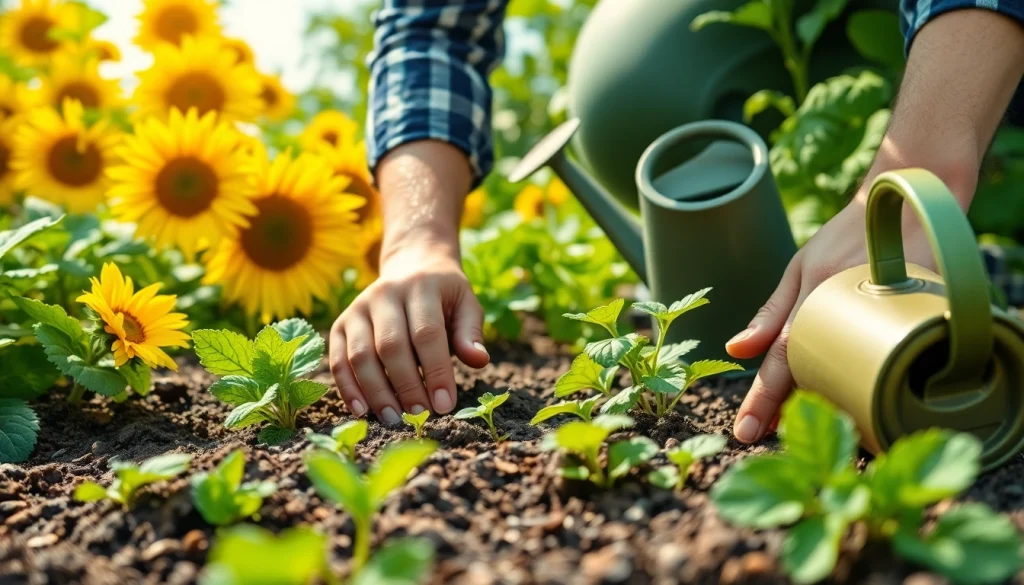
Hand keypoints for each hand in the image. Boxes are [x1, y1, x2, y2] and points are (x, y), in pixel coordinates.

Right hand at [329, 241, 489, 424]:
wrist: (412, 266)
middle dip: (406, 386)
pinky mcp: (340, 324)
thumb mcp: (466, 304)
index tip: (445, 405)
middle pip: (391, 346)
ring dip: (376, 392)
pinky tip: (362, 411)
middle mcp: (384, 294)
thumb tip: (479, 361)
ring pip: (361, 355)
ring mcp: (358, 308)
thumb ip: (471, 332)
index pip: (427, 333)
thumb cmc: (444, 296)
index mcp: (421, 286)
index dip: (436, 371)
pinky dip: (347, 387)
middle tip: (420, 417)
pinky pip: (337, 359)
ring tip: (393, 420)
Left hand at [724, 201, 938, 442]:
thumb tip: (735, 350)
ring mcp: (887, 311)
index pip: (784, 356)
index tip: (745, 433)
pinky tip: (862, 407)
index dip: (763, 398)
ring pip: (855, 376)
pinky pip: (894, 363)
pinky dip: (874, 387)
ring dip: (830, 407)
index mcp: (814, 293)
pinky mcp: (922, 315)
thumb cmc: (848, 235)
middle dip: (791, 411)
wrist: (912, 197)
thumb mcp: (801, 266)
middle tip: (766, 436)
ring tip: (810, 430)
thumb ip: (772, 312)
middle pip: (818, 373)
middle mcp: (846, 305)